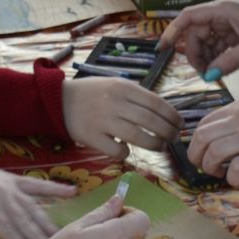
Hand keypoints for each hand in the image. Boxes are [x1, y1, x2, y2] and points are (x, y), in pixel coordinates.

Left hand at [0, 145, 72, 238]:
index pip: (6, 229)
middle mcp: (2, 194)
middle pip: (25, 221)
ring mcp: (10, 186)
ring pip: (34, 207)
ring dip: (49, 223)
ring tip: (66, 237)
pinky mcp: (13, 179)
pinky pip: (37, 185)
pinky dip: (54, 189)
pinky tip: (72, 192)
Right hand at [61, 77, 182, 159]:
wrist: (58, 100)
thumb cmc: (92, 93)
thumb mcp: (115, 84)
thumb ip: (137, 97)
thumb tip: (164, 114)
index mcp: (123, 87)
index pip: (156, 102)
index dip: (172, 115)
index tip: (179, 124)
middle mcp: (114, 102)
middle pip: (150, 120)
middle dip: (168, 132)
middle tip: (174, 138)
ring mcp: (103, 120)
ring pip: (137, 136)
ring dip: (154, 144)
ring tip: (160, 147)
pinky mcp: (92, 137)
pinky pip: (116, 150)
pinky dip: (126, 153)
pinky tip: (126, 150)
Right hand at [161, 0, 238, 81]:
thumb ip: (230, 61)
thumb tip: (209, 75)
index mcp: (222, 9)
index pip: (188, 17)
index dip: (173, 31)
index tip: (162, 48)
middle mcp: (222, 14)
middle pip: (196, 34)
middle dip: (197, 54)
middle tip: (204, 74)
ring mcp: (228, 23)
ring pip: (207, 41)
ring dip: (208, 58)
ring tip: (216, 73)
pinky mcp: (235, 32)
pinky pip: (218, 45)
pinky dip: (218, 58)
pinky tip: (224, 68)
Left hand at [189, 79, 238, 187]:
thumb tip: (232, 124)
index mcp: (238, 108)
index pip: (205, 123)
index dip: (197, 141)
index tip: (202, 151)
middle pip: (202, 138)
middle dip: (196, 156)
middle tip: (204, 167)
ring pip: (214, 153)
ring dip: (211, 168)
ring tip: (221, 174)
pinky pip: (237, 168)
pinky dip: (233, 178)